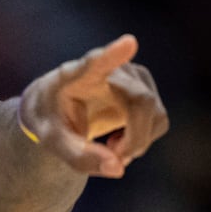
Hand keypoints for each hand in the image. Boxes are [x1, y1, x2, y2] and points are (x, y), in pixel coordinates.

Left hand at [17, 34, 168, 177]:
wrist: (56, 107)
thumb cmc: (51, 120)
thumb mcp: (52, 142)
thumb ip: (79, 157)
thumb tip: (118, 168)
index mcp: (75, 75)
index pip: (95, 62)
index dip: (113, 54)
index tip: (128, 43)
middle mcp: (111, 68)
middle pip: (141, 101)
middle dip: (134, 139)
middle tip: (114, 159)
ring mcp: (133, 77)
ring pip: (155, 114)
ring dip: (137, 142)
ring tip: (108, 147)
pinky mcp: (146, 89)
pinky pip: (158, 121)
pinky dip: (142, 140)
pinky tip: (118, 140)